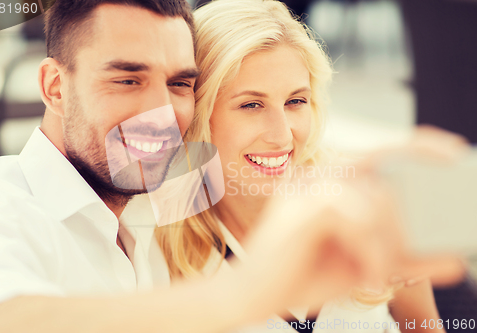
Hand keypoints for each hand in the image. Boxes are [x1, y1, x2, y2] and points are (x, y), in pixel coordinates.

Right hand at [230, 126, 466, 319]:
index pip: (379, 153)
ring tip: (378, 275)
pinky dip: (370, 250)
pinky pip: (355, 217)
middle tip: (414, 252)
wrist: (252, 294)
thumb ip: (405, 257)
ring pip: (373, 199)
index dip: (416, 146)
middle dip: (405, 218)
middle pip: (382, 175)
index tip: (450, 151)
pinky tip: (366, 275)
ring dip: (388, 242)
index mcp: (328, 181)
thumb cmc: (303, 274)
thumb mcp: (363, 264)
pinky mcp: (300, 207)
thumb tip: (454, 258)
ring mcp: (306, 188)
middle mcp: (316, 176)